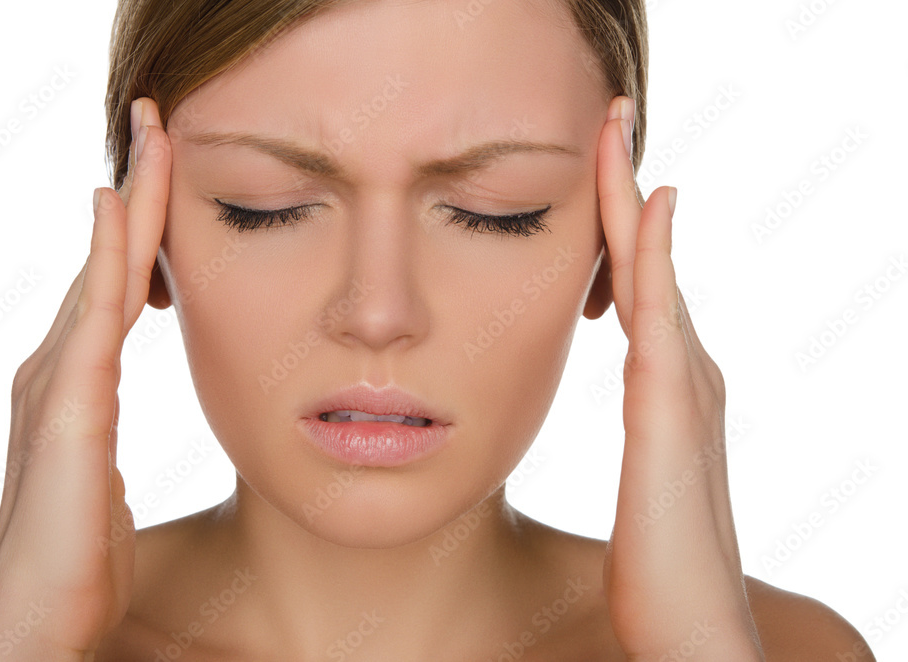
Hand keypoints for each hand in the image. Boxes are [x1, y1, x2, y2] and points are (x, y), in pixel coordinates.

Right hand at [0, 98, 170, 659]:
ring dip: (129, 202)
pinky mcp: (71, 412)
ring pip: (104, 272)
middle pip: (109, 265)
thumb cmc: (76, 562)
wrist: (39, 626)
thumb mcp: (100, 487)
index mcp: (76, 387)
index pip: (119, 290)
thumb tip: (106, 432)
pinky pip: (97, 316)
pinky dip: (108, 257)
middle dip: (135, 192)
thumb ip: (99, 444)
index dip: (141, 229)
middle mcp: (60, 372)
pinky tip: (117, 205)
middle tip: (156, 121)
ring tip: (150, 135)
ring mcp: (60, 386)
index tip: (165, 171)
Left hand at [597, 96, 764, 659]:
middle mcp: (685, 370)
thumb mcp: (650, 477)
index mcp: (670, 384)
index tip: (600, 166)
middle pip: (647, 258)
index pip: (637, 282)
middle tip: (611, 117)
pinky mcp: (672, 408)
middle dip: (627, 186)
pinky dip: (658, 252)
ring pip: (652, 267)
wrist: (692, 624)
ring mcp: (684, 384)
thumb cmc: (660, 563)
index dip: (619, 222)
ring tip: (616, 130)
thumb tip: (646, 402)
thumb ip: (650, 429)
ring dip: (632, 196)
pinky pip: (660, 311)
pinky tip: (651, 204)